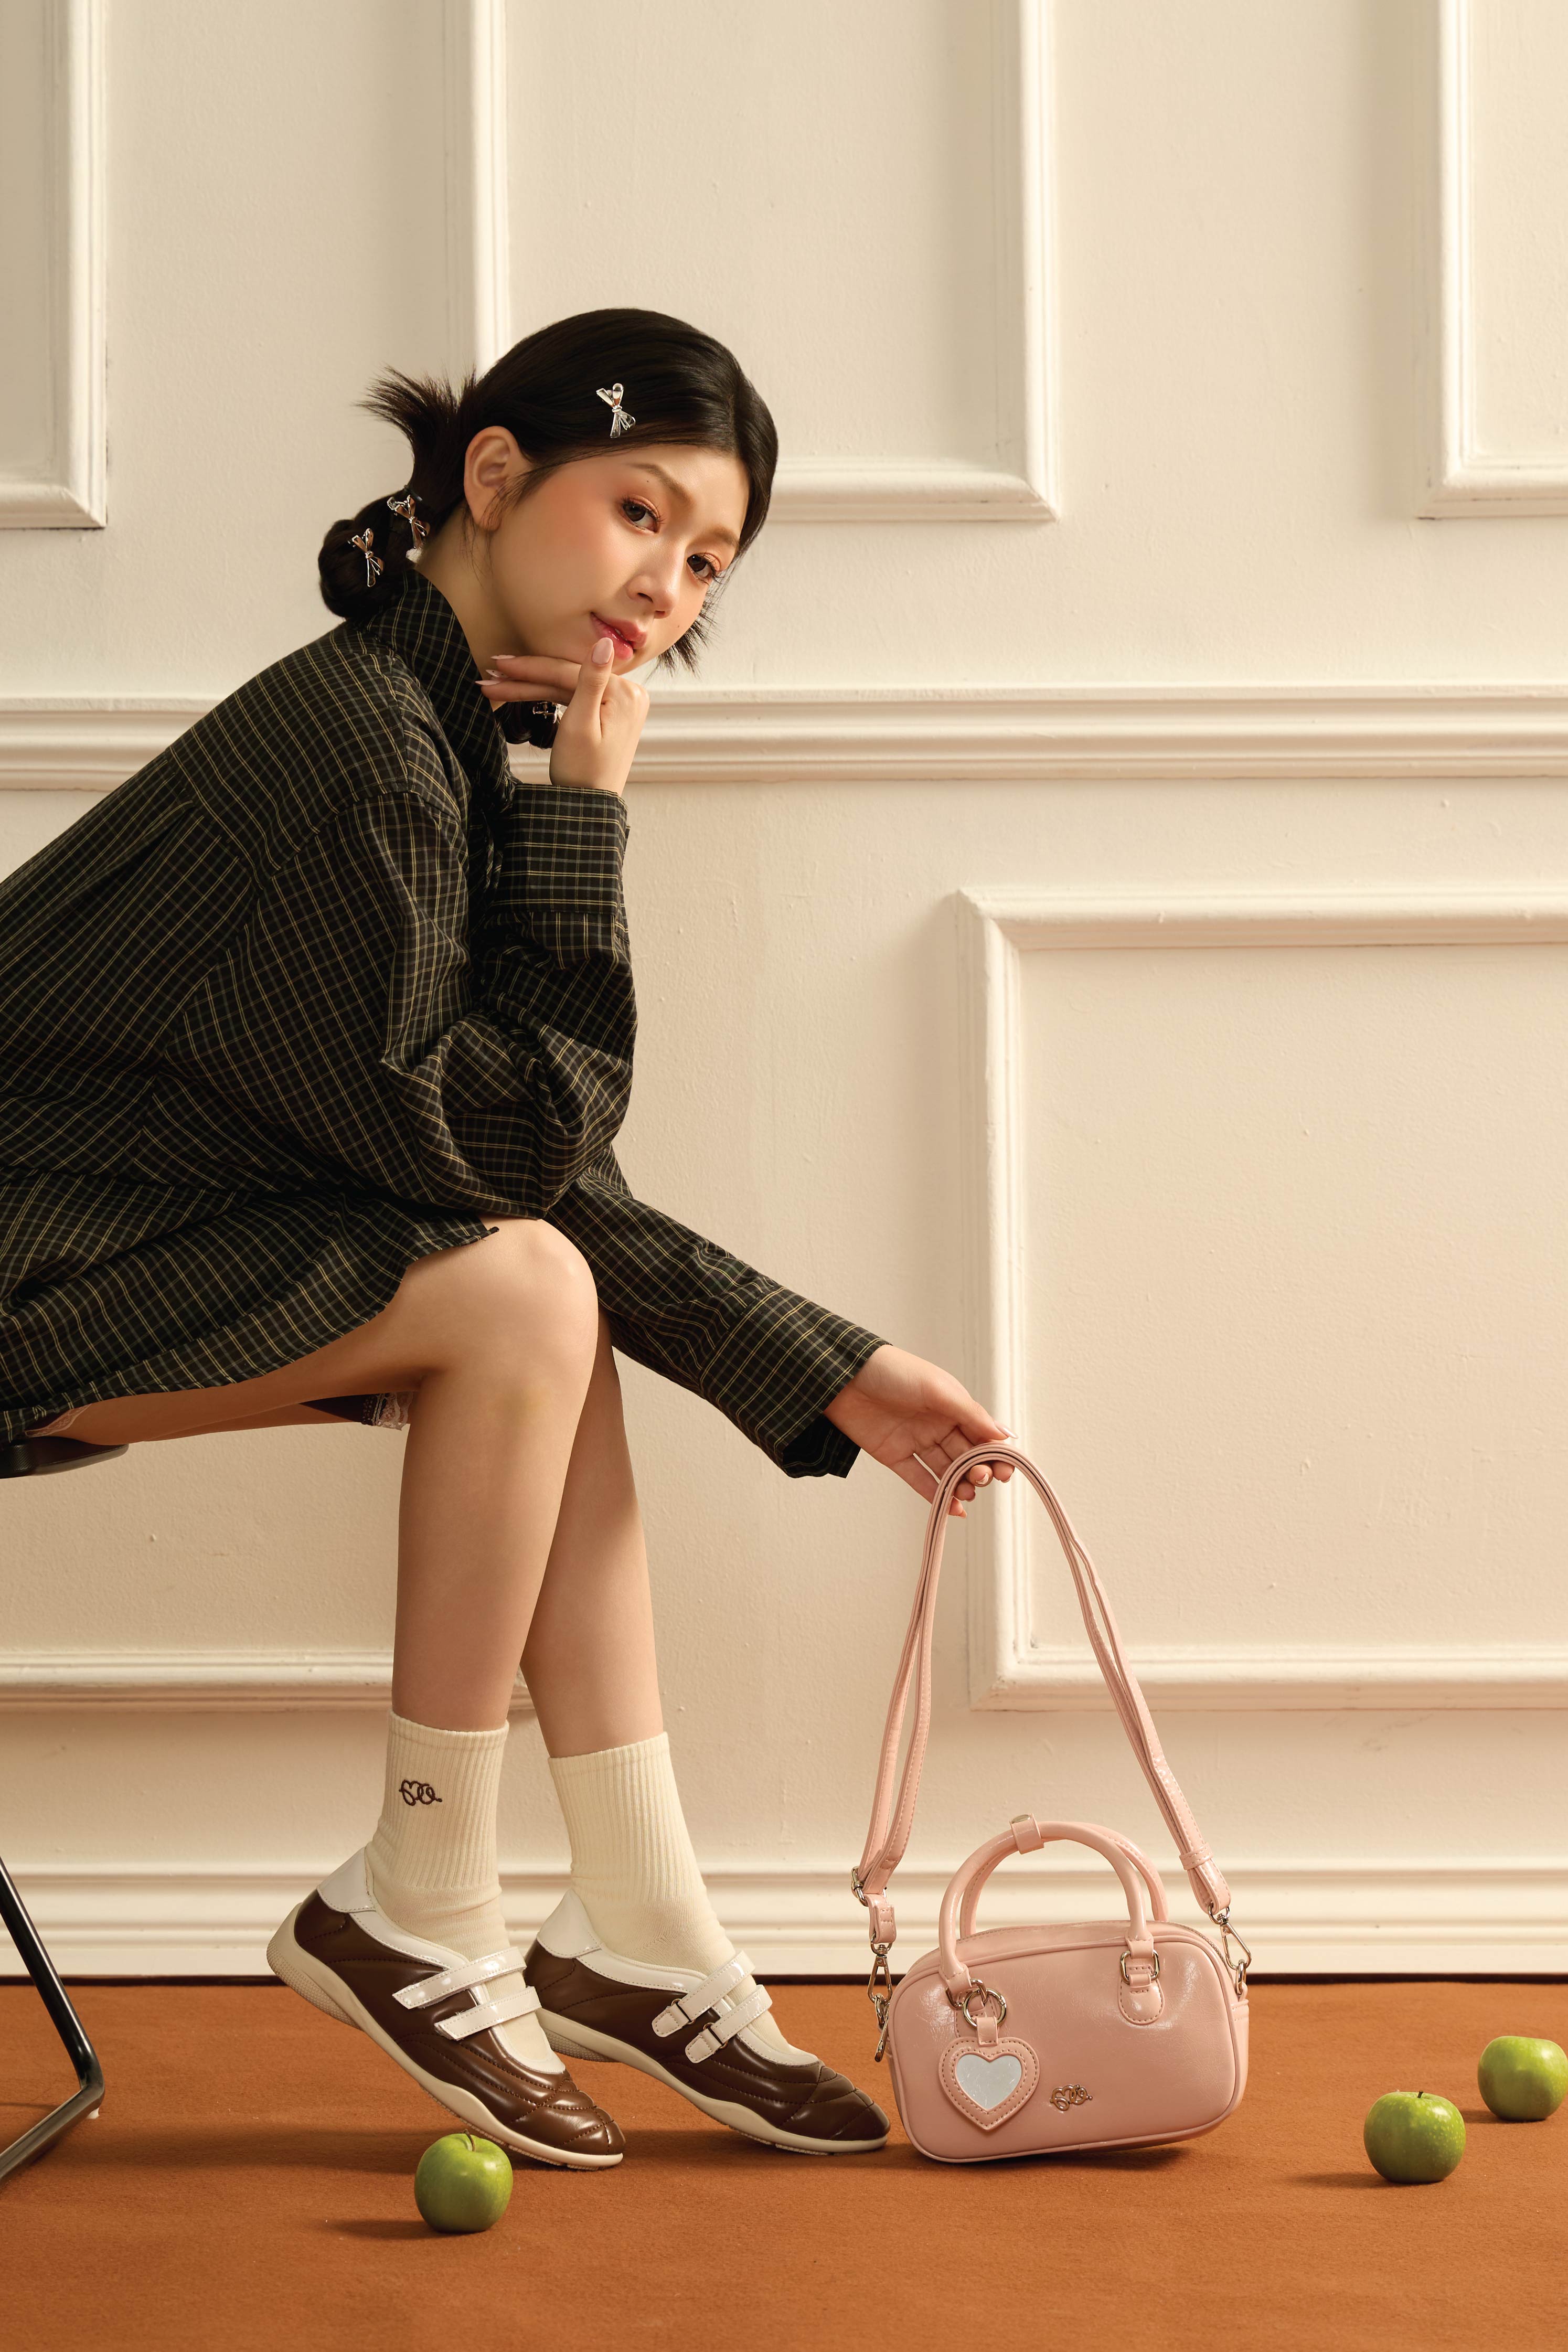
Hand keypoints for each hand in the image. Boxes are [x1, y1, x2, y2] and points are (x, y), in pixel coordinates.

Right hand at [478, 637, 648, 798]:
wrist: (589, 807)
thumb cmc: (583, 773)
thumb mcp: (582, 725)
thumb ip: (591, 681)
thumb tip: (605, 642)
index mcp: (625, 694)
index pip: (568, 672)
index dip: (531, 668)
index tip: (499, 665)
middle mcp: (628, 694)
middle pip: (567, 678)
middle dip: (526, 677)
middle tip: (491, 673)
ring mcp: (620, 704)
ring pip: (567, 688)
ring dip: (531, 687)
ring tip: (497, 686)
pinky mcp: (610, 713)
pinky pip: (574, 699)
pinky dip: (549, 697)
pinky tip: (522, 691)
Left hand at [822, 1343, 1016, 1515]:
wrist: (843, 1376)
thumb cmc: (894, 1372)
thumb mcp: (938, 1389)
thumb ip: (970, 1414)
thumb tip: (1003, 1436)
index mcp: (952, 1405)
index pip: (982, 1433)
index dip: (995, 1453)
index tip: (1006, 1471)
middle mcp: (937, 1424)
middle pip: (966, 1454)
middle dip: (978, 1470)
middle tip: (981, 1478)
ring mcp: (916, 1441)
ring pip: (946, 1469)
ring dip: (960, 1484)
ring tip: (968, 1493)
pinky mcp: (894, 1456)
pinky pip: (920, 1479)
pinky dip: (937, 1495)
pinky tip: (953, 1508)